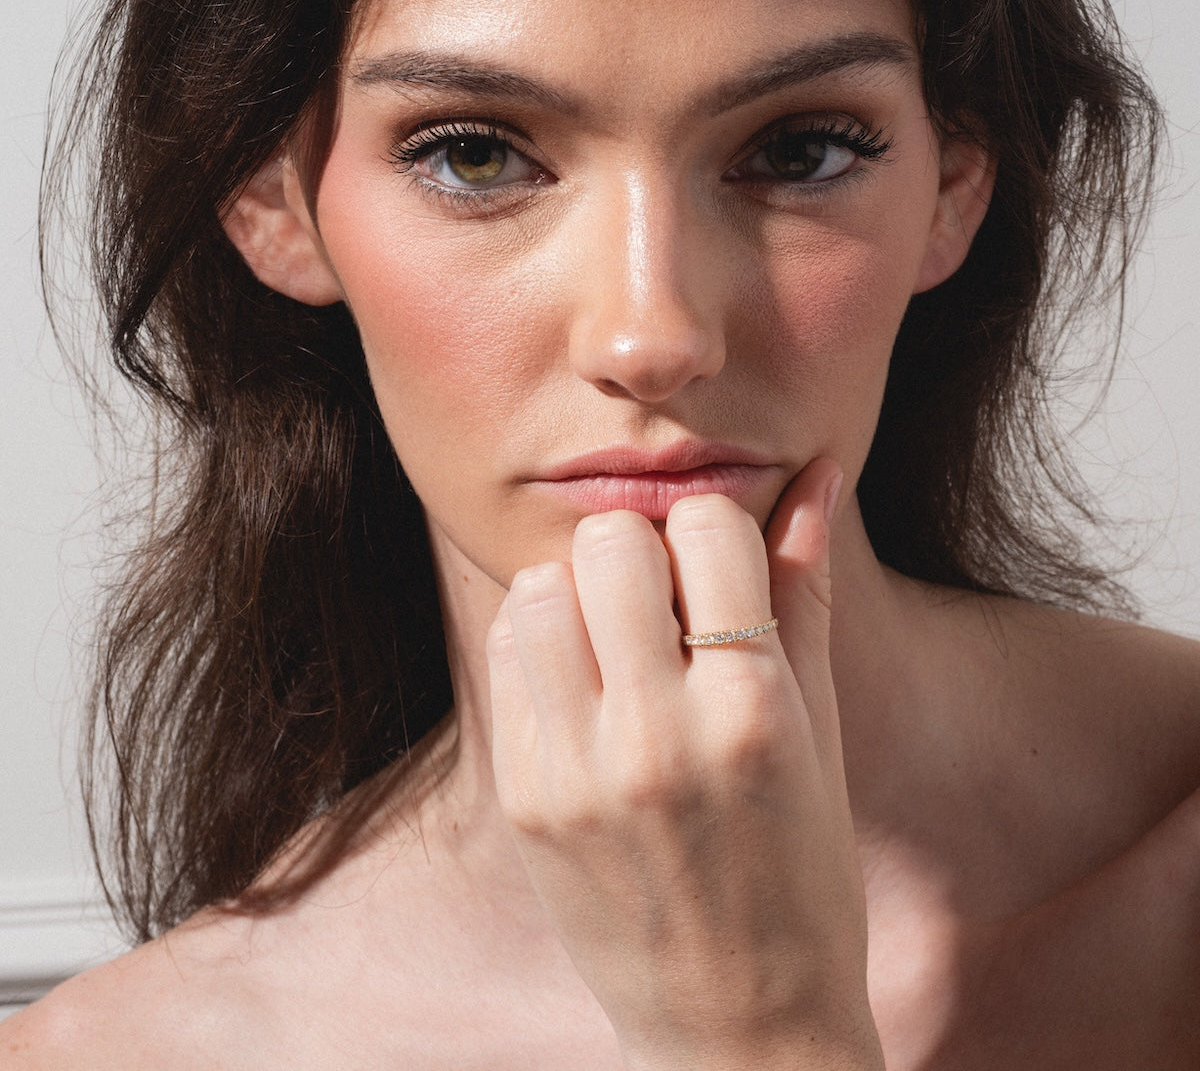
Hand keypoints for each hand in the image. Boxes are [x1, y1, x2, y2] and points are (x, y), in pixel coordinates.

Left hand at [487, 459, 881, 1070]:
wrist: (735, 1026)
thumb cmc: (802, 870)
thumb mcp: (821, 731)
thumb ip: (804, 594)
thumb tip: (817, 476)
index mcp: (752, 712)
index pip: (707, 526)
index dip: (718, 531)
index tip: (720, 570)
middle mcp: (655, 736)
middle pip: (608, 541)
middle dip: (640, 549)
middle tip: (664, 600)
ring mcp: (575, 772)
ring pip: (541, 589)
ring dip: (580, 592)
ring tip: (618, 641)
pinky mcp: (524, 797)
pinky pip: (509, 658)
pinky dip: (543, 645)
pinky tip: (584, 687)